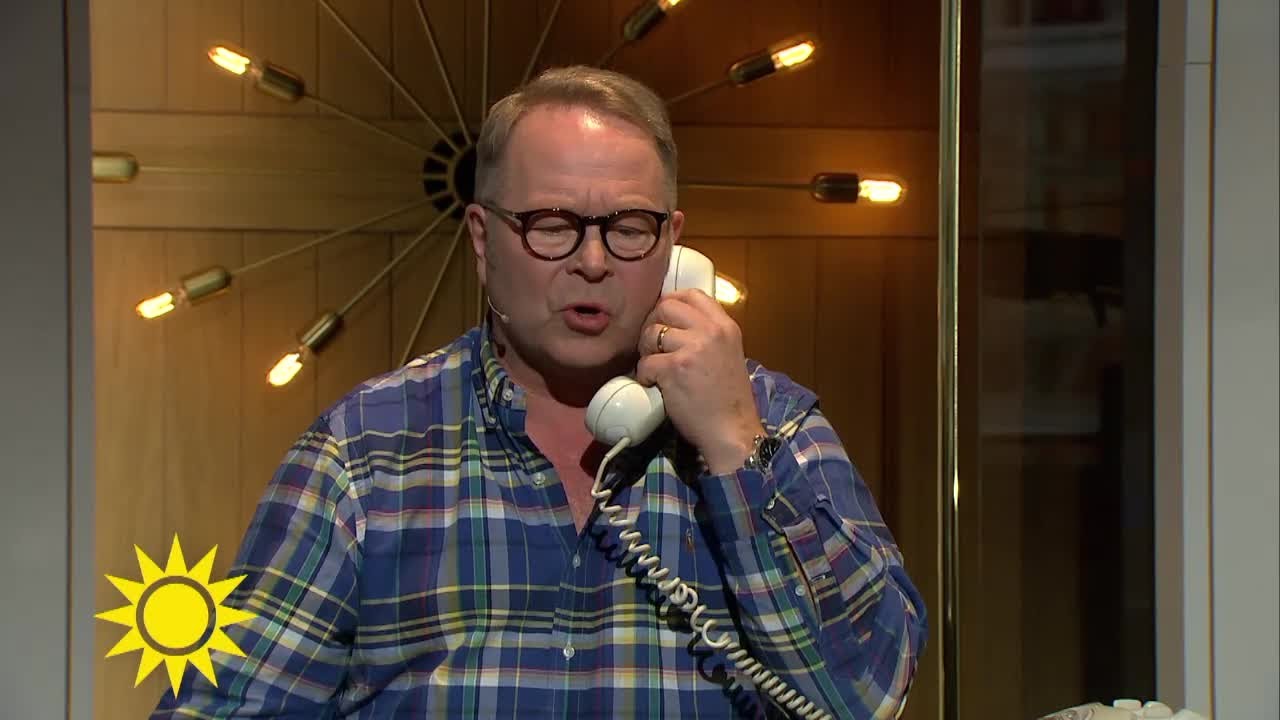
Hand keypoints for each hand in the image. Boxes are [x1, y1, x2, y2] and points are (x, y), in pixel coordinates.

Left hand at [636, 289, 764, 474]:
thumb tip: (674, 326)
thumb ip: (707, 336)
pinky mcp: (674, 369)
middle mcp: (710, 331)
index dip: (671, 302)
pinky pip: (646, 362)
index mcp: (725, 326)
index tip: (664, 319)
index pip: (692, 294)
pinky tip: (652, 384)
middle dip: (653, 324)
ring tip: (653, 366)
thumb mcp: (728, 355)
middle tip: (653, 345)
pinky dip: (644, 375)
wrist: (732, 431)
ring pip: (652, 333)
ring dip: (646, 350)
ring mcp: (692, 348)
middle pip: (667, 307)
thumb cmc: (728, 400)